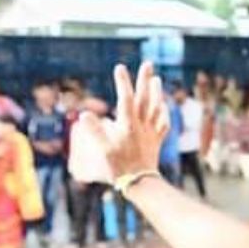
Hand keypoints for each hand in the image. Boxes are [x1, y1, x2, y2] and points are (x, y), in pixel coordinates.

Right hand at [81, 63, 168, 178]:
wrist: (141, 183)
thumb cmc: (120, 168)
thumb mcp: (103, 151)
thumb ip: (95, 131)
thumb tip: (84, 114)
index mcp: (128, 125)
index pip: (126, 99)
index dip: (123, 82)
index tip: (120, 67)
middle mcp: (142, 125)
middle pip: (145, 99)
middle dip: (145, 80)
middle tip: (148, 64)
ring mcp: (151, 133)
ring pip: (156, 108)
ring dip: (156, 93)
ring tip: (156, 80)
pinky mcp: (157, 141)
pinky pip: (163, 124)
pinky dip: (164, 113)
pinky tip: (163, 106)